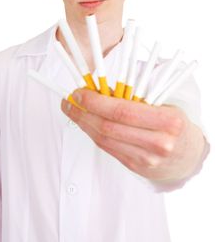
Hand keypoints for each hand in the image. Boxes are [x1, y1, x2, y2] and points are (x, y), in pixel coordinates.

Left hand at [61, 88, 204, 182]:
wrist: (188, 156)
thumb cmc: (174, 124)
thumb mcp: (163, 105)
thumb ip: (134, 98)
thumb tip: (100, 90)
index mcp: (168, 121)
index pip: (122, 110)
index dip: (96, 101)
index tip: (80, 92)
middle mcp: (158, 143)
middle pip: (108, 127)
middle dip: (83, 112)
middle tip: (69, 100)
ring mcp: (146, 159)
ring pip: (104, 139)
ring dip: (83, 123)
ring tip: (72, 110)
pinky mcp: (136, 167)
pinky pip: (108, 148)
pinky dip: (93, 133)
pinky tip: (86, 122)